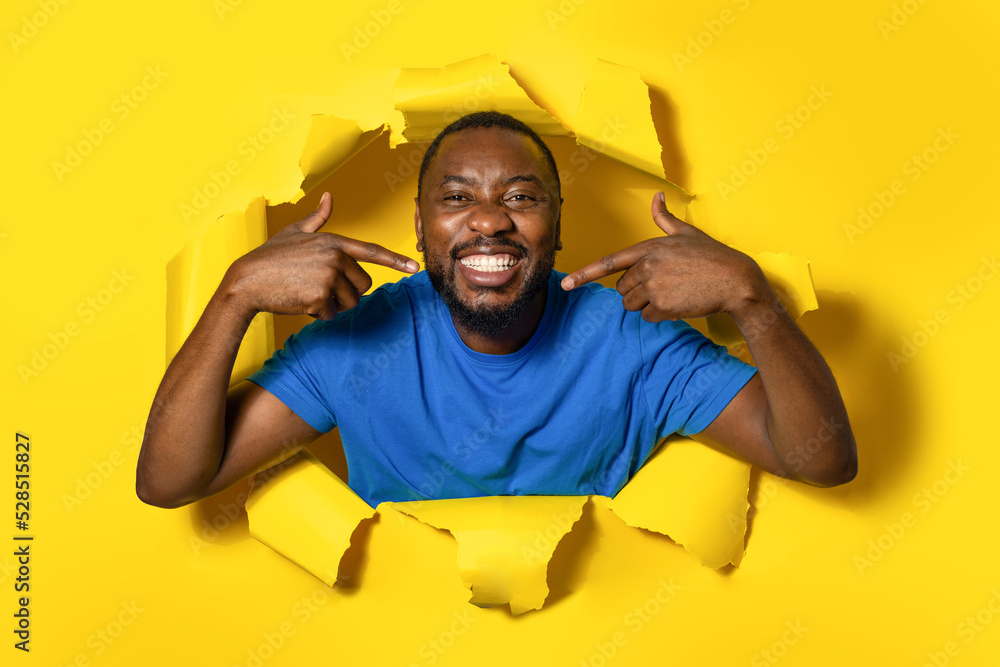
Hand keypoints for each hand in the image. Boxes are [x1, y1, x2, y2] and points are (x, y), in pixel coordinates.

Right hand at [222, 192, 419, 319]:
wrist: (246, 282)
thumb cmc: (270, 258)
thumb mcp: (294, 232)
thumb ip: (317, 218)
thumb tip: (329, 197)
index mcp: (333, 241)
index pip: (372, 251)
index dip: (396, 261)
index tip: (414, 267)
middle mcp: (335, 256)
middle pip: (362, 285)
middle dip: (346, 292)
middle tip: (319, 288)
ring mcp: (329, 276)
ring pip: (349, 302)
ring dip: (332, 305)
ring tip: (306, 292)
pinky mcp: (320, 296)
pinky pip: (331, 314)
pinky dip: (317, 313)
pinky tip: (299, 301)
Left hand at [560, 192, 768, 321]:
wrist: (736, 280)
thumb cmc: (713, 257)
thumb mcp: (687, 233)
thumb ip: (665, 219)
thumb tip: (657, 197)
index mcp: (649, 248)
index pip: (610, 262)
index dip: (585, 274)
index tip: (566, 284)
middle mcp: (648, 266)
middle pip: (622, 289)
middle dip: (638, 292)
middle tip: (665, 286)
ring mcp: (654, 286)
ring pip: (632, 305)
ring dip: (648, 304)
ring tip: (674, 293)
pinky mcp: (663, 305)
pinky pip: (648, 317)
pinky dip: (661, 315)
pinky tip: (679, 304)